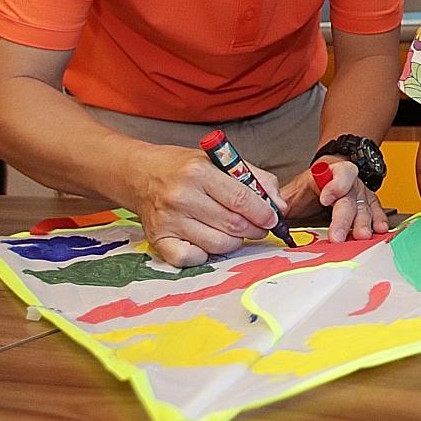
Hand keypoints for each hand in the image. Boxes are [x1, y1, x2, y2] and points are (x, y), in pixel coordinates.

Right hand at [126, 145, 285, 266]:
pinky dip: (206, 254)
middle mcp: (181, 196)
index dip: (263, 213)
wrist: (141, 174)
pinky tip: (208, 241)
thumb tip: (279, 206)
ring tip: (234, 231)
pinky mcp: (158, 239)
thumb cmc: (185, 168)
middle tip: (258, 227)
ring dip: (234, 242)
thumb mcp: (221, 161)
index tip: (272, 219)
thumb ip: (256, 179)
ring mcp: (168, 220)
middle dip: (254, 229)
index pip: (241, 200)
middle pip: (232, 224)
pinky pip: (191, 259)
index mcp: (199, 172)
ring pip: (217, 244)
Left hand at [280, 158, 389, 242]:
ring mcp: (361, 193)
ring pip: (364, 207)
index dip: (334, 186)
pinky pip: (376, 211)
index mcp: (332, 174)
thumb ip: (283, 200)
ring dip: (363, 222)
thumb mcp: (295, 190)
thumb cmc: (311, 187)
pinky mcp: (369, 204)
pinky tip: (380, 229)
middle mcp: (350, 183)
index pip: (338, 174)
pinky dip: (378, 220)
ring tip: (361, 235)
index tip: (325, 199)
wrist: (329, 176)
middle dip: (343, 218)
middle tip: (337, 236)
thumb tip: (270, 213)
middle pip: (349, 199)